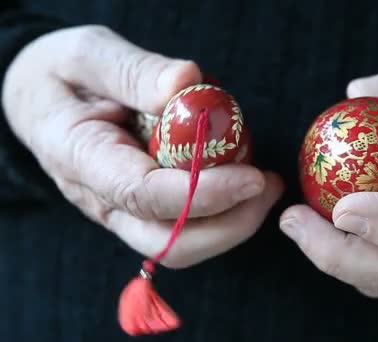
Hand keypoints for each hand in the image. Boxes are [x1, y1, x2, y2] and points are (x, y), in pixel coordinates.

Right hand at [2, 25, 282, 267]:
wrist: (43, 100)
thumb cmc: (63, 75)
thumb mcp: (90, 55)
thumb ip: (135, 71)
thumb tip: (187, 83)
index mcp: (82, 160)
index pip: (145, 195)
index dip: (203, 194)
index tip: (252, 178)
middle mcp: (104, 199)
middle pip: (171, 242)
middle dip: (230, 224)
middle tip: (268, 185)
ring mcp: (126, 210)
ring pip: (185, 243)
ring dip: (234, 220)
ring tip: (262, 179)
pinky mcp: (147, 207)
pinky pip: (189, 224)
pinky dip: (225, 208)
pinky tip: (242, 173)